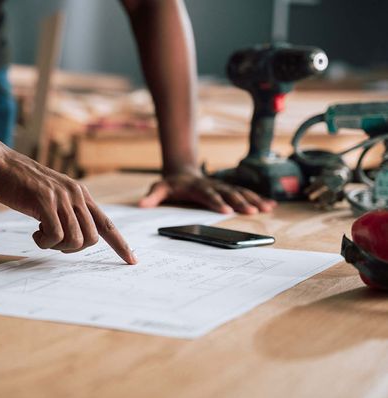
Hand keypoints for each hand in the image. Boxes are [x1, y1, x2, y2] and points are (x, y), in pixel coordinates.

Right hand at [0, 147, 136, 264]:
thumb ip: (68, 212)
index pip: (107, 224)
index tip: (132, 260)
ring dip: (57, 246)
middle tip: (53, 240)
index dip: (121, 244)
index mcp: (81, 195)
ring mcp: (61, 197)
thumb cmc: (23, 184)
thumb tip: (79, 237)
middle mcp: (76, 195)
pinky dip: (45, 242)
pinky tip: (35, 232)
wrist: (0, 163)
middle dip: (73, 249)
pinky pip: (55, 234)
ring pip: (75, 240)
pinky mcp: (45, 201)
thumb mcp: (54, 197)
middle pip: (91, 239)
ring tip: (42, 234)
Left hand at [139, 172, 276, 213]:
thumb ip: (152, 196)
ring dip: (253, 199)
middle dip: (240, 202)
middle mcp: (212, 185)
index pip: (208, 195)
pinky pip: (244, 192)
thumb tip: (141, 204)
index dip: (216, 202)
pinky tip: (271, 205)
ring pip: (240, 192)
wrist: (181, 172)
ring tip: (267, 208)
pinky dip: (257, 197)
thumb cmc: (171, 184)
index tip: (226, 210)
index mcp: (197, 187)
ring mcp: (222, 186)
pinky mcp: (228, 189)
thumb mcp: (159, 188)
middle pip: (228, 193)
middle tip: (252, 211)